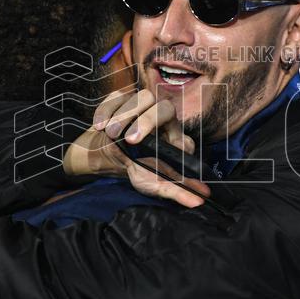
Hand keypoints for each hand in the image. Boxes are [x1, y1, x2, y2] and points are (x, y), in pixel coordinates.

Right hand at [63, 89, 209, 207]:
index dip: (167, 133)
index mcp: (175, 133)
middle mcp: (162, 115)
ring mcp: (143, 105)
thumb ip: (177, 192)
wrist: (116, 157)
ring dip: (124, 114)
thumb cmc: (142, 168)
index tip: (142, 145)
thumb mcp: (157, 185)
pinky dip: (106, 110)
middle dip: (146, 120)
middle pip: (163, 106)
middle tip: (129, 140)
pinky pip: (116, 96)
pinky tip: (99, 126)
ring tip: (110, 134)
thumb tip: (200, 202)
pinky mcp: (122, 100)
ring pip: (141, 96)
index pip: (180, 125)